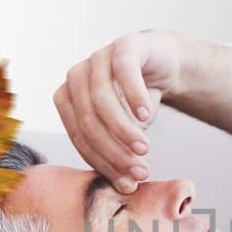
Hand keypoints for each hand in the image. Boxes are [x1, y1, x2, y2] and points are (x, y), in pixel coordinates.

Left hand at [53, 29, 188, 193]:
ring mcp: (98, 58)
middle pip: (88, 120)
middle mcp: (77, 77)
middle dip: (114, 150)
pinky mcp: (124, 45)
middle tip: (139, 171)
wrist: (163, 64)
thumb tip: (126, 185)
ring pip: (102, 99)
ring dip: (124, 129)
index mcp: (68, 99)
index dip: (102, 163)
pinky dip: (134, 96)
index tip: (127, 183)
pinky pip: (124, 71)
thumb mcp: (125, 129)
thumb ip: (118, 150)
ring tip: (145, 149)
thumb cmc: (137, 101)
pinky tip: (146, 117)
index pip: (79, 137)